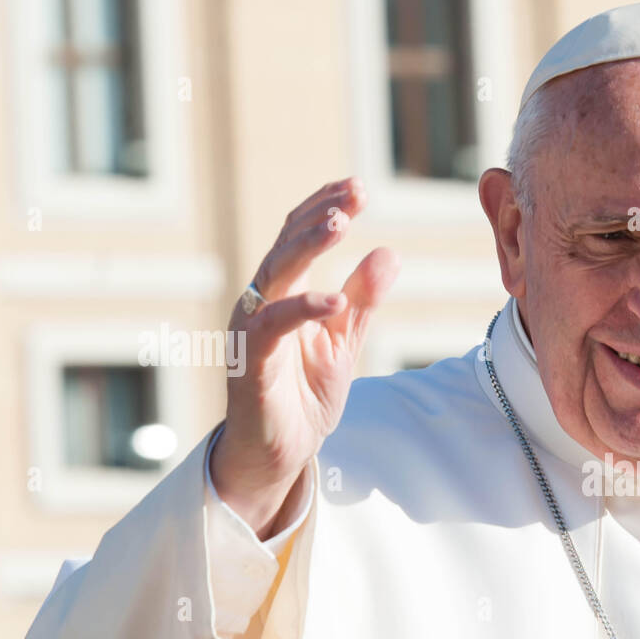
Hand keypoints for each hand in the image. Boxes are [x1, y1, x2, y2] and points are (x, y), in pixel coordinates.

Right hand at [211, 177, 399, 537]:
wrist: (278, 452)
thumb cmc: (303, 396)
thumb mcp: (342, 343)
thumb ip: (362, 301)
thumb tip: (389, 253)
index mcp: (283, 294)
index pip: (299, 237)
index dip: (326, 208)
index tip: (358, 186)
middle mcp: (261, 303)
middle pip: (286, 245)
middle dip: (320, 216)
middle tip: (354, 193)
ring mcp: (251, 330)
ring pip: (275, 274)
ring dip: (307, 246)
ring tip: (341, 224)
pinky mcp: (250, 362)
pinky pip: (273, 327)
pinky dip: (304, 310)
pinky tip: (335, 301)